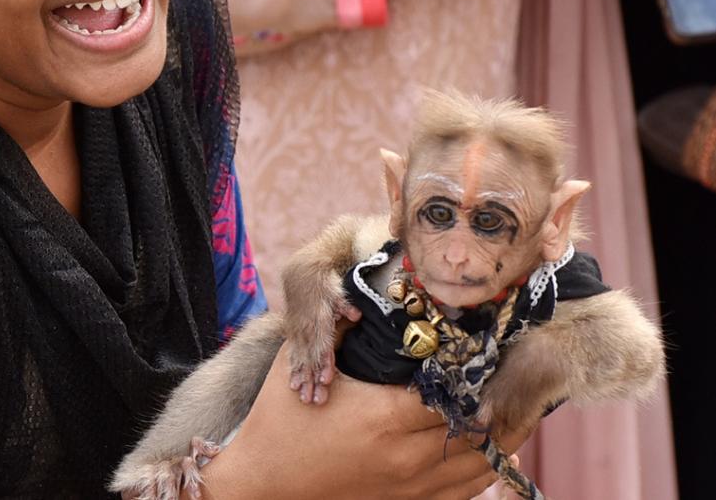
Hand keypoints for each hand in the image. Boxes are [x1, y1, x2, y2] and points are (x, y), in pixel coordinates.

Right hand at [198, 324, 531, 499]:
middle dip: (495, 397)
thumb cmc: (280, 421)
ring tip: (512, 406)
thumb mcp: (303, 367)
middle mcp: (407, 455)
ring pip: (481, 461)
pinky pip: (468, 491)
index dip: (472, 369)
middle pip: (477, 425)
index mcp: (385, 416)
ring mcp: (411, 486)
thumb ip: (340, 332)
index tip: (482, 348)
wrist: (266, 482)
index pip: (453, 390)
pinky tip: (497, 449)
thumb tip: (365, 299)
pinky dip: (488, 468)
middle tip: (507, 372)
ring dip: (502, 434)